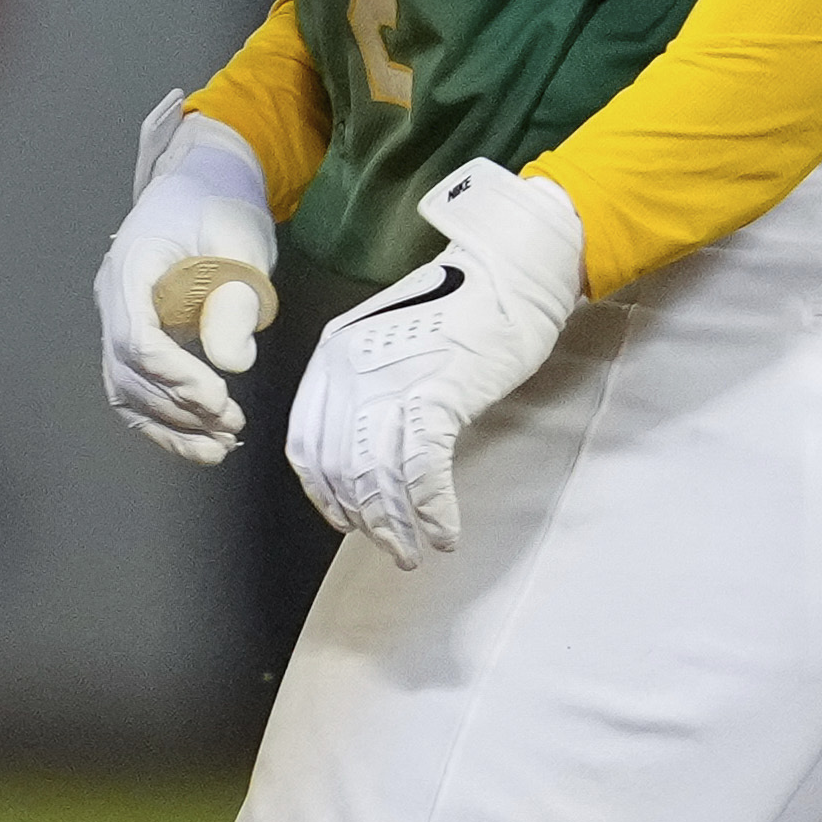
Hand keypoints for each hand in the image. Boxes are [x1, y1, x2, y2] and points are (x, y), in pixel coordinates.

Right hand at [92, 95, 288, 465]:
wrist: (203, 184)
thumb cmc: (220, 206)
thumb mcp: (240, 244)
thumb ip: (234, 301)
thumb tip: (231, 363)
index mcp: (130, 267)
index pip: (136, 336)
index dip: (174, 376)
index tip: (218, 397)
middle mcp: (114, 299)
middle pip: (126, 371)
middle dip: (176, 407)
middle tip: (229, 425)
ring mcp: (120, 320)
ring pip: (127, 389)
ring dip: (170, 424)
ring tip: (219, 446)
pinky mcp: (138, 338)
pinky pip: (138, 389)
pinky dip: (165, 421)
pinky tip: (199, 443)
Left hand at [287, 156, 592, 566]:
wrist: (514, 269)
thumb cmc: (463, 308)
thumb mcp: (394, 345)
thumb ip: (372, 390)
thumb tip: (368, 454)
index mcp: (332, 355)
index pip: (306, 442)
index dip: (323, 491)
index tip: (344, 519)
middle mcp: (351, 369)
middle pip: (340, 466)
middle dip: (363, 516)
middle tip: (391, 546)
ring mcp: (393, 380)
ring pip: (377, 475)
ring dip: (396, 525)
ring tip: (416, 552)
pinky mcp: (440, 392)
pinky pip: (422, 469)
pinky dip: (432, 509)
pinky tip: (446, 532)